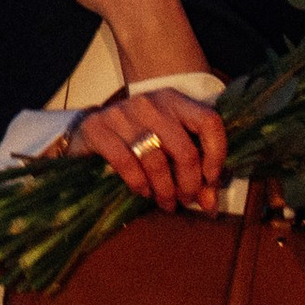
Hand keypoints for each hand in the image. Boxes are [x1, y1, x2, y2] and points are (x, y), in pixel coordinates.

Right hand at [70, 89, 226, 214]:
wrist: (87, 129)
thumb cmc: (137, 139)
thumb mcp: (168, 144)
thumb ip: (193, 169)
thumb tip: (210, 204)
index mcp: (174, 101)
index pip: (208, 122)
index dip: (217, 154)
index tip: (212, 179)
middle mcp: (150, 103)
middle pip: (184, 150)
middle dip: (190, 184)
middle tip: (187, 200)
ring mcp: (122, 113)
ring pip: (156, 160)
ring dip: (165, 190)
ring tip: (166, 203)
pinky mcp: (98, 128)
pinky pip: (126, 162)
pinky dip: (139, 184)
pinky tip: (143, 192)